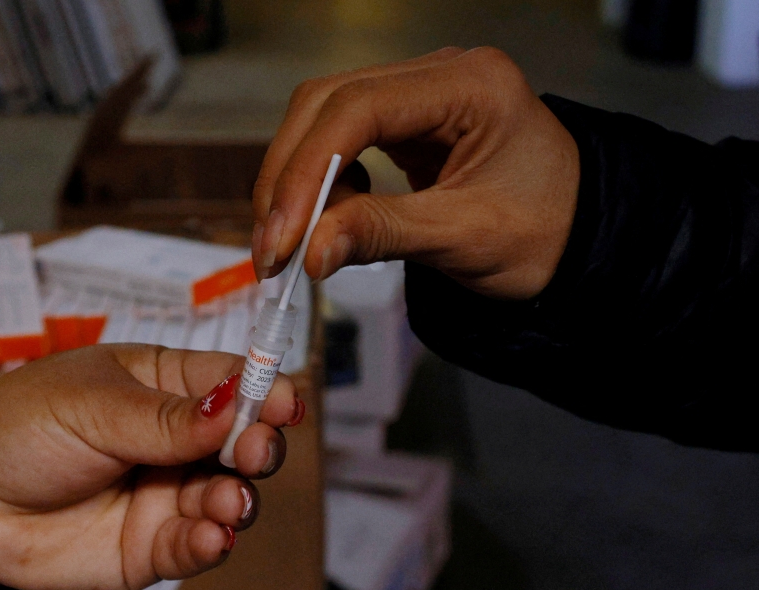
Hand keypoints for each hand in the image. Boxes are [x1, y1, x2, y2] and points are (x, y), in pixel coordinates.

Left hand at [0, 345, 300, 589]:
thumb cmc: (14, 428)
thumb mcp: (91, 407)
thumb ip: (164, 418)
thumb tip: (233, 406)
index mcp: (163, 385)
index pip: (231, 382)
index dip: (263, 390)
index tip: (283, 404)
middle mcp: (175, 441)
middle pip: (243, 442)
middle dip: (259, 447)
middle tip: (256, 451)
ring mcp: (165, 494)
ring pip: (227, 497)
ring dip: (238, 499)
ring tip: (227, 501)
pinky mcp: (149, 547)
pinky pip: (194, 546)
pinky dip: (210, 544)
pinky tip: (211, 537)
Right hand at [252, 47, 579, 299]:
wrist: (580, 240)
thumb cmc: (547, 233)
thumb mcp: (467, 238)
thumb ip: (383, 234)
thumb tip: (308, 251)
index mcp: (470, 85)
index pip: (359, 108)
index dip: (307, 171)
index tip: (283, 235)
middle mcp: (439, 74)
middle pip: (328, 102)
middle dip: (290, 176)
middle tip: (273, 245)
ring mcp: (420, 94)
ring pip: (323, 117)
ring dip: (296, 178)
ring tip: (295, 240)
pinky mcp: (406, 122)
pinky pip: (341, 138)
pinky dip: (320, 181)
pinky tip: (329, 216)